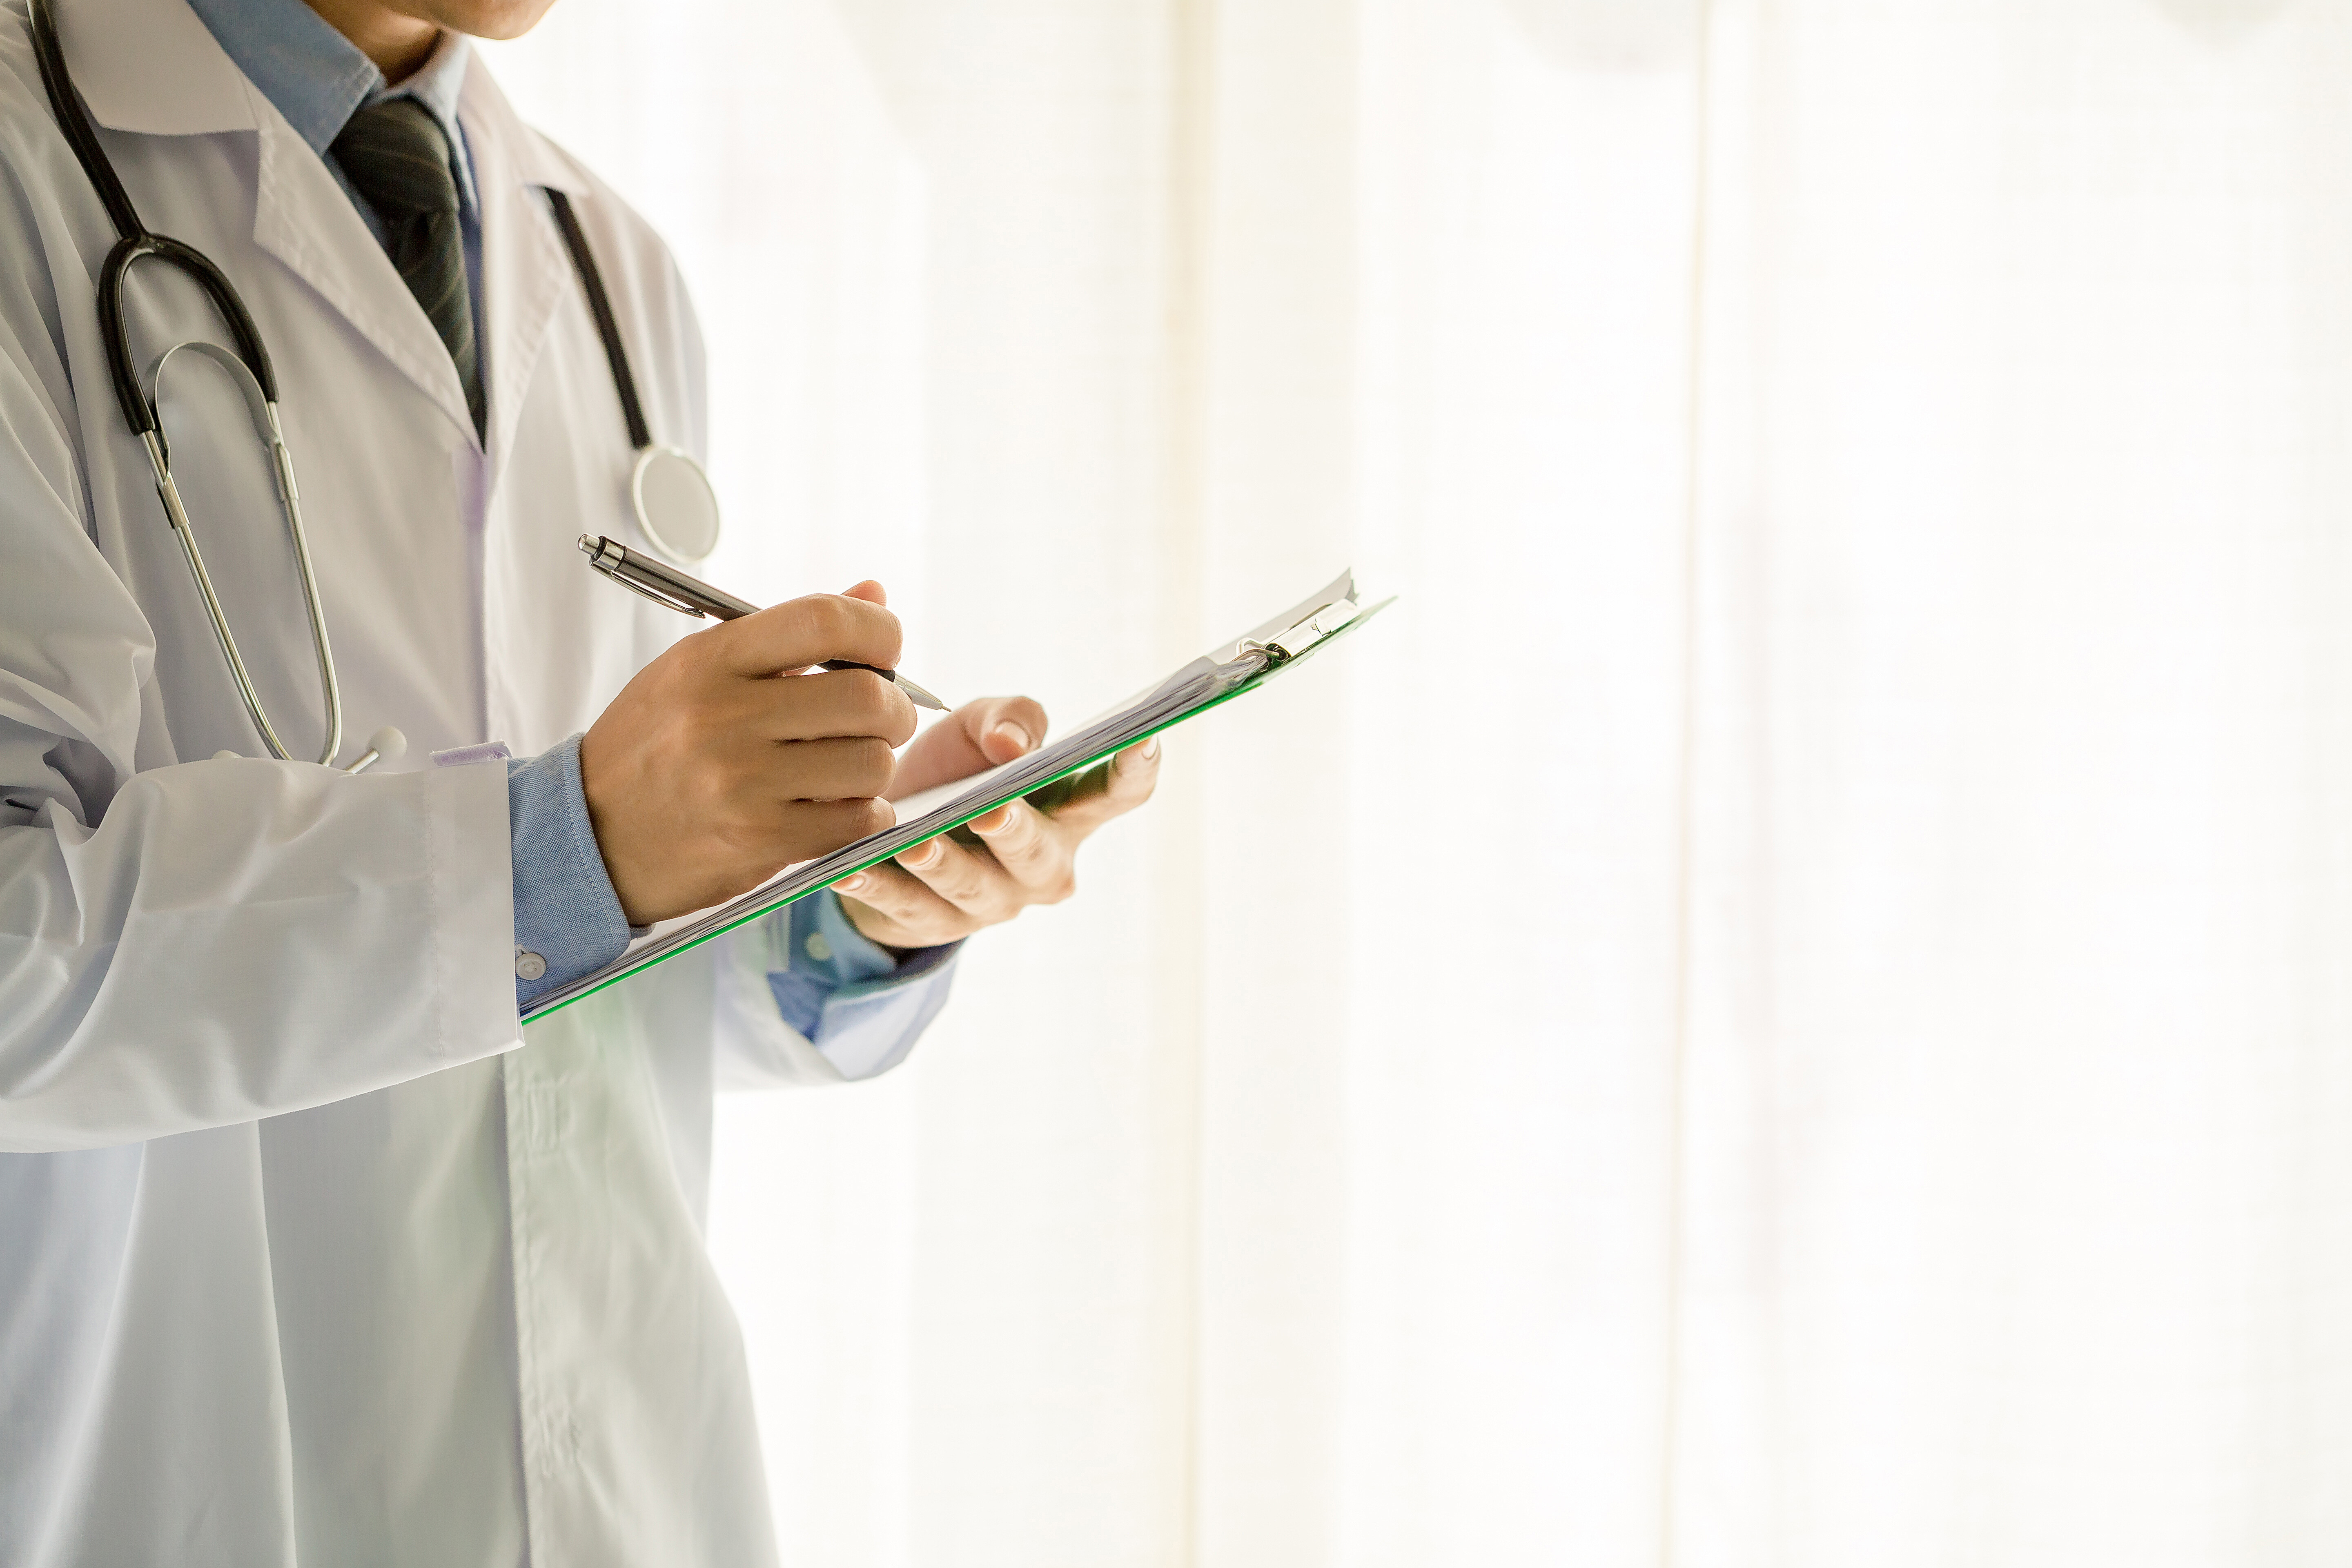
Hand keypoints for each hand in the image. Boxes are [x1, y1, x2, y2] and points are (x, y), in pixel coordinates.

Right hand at [580, 582, 914, 924]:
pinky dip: (866, 814)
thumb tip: (874, 594)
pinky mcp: (756, 840)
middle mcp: (723, 717)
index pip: (824, 621)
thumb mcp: (699, 672)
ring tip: (849, 767)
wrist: (590, 834)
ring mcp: (739, 783)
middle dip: (895, 710)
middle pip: (866, 698)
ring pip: (871, 764)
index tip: (885, 650)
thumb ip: (790, 636)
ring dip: (877, 767)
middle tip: (883, 720)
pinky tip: (842, 808)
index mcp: (709, 660)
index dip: (878, 631)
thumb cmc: (653, 746)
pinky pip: (856, 821)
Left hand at [830, 700, 1161, 949]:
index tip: (1144, 738)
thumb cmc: (957, 771)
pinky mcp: (931, 924)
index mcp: (1069, 813)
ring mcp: (990, 903)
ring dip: (942, 864)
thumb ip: (1009, 717)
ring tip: (913, 844)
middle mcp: (1041, 866)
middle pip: (1038, 853)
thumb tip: (1011, 742)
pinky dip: (877, 887)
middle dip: (1015, 833)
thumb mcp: (981, 728)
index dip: (1134, 769)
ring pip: (971, 886)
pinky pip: (904, 907)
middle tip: (991, 811)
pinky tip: (850, 870)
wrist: (892, 827)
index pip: (1117, 795)